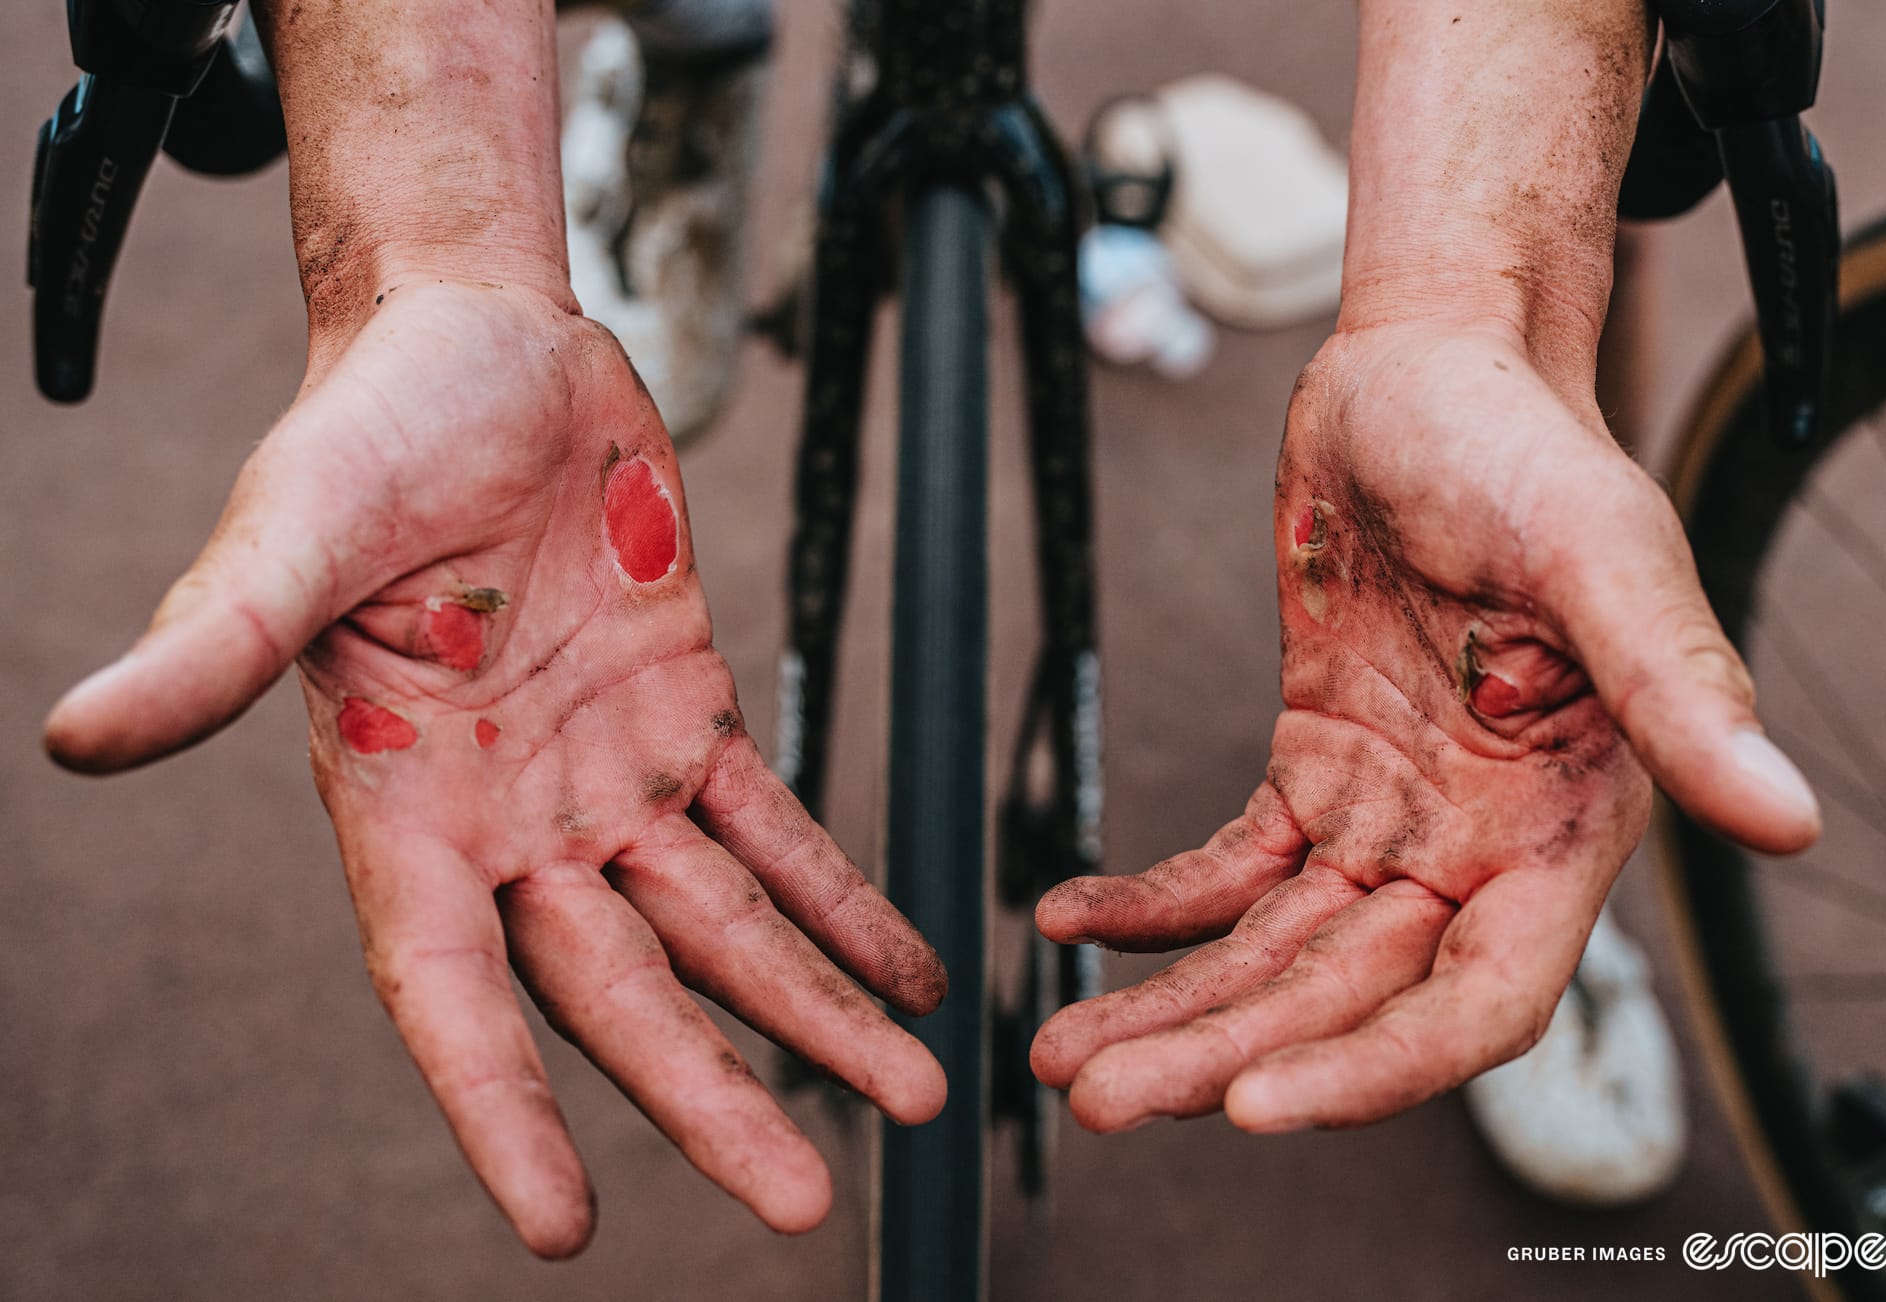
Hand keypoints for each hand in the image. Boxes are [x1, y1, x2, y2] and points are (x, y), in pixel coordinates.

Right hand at [45, 280, 946, 1252]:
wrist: (483, 346)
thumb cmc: (371, 429)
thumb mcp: (290, 530)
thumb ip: (214, 640)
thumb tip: (78, 736)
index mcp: (403, 811)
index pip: (453, 995)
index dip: (501, 1112)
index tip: (566, 1228)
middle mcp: (512, 823)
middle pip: (621, 994)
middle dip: (714, 1096)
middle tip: (805, 1201)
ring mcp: (608, 776)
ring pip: (722, 929)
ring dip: (815, 1012)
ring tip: (913, 1092)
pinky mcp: (688, 712)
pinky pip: (775, 829)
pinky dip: (842, 899)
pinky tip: (907, 969)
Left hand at [1030, 323, 1818, 1134]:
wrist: (1428, 372)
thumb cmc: (1526, 445)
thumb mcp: (1601, 552)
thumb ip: (1678, 687)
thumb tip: (1788, 820)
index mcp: (1562, 824)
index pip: (1477, 998)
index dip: (1376, 1068)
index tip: (1255, 1109)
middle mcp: (1476, 843)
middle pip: (1346, 994)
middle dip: (1226, 1055)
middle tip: (1099, 1097)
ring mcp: (1390, 813)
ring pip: (1274, 950)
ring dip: (1174, 1004)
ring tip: (1062, 1054)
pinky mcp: (1315, 767)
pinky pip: (1228, 866)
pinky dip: (1153, 902)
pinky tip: (1074, 921)